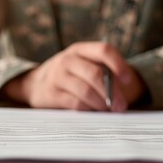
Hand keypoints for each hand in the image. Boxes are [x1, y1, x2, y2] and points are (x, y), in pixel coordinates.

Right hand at [0, 42, 145, 110]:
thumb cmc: (69, 75)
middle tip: (121, 106)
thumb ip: (102, 74)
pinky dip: (88, 109)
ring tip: (109, 111)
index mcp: (80, 50)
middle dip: (112, 92)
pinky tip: (93, 112)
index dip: (119, 64)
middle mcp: (67, 60)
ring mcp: (57, 76)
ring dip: (101, 104)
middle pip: (96, 73)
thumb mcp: (83, 66)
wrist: (34, 83)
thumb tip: (122, 95)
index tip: (128, 80)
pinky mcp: (50, 94)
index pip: (104, 50)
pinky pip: (75, 103)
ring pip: (86, 91)